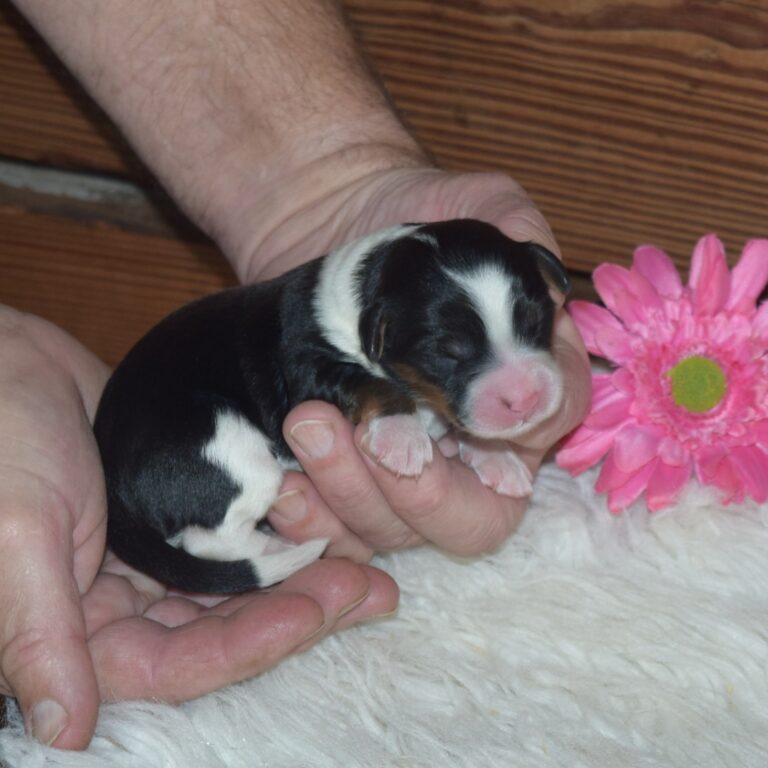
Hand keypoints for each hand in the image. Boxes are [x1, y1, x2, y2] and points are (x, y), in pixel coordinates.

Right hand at [0, 308, 396, 749]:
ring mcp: (156, 559)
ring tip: (370, 562)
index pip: (180, 664)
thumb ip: (40, 636)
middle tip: (369, 588)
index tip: (315, 609)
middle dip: (299, 611)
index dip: (251, 644)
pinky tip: (330, 523)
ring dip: (302, 576)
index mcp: (80, 633)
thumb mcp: (16, 537)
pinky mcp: (179, 513)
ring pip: (241, 586)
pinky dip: (281, 532)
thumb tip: (64, 733)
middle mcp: (123, 607)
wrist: (8, 364)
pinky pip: (238, 534)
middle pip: (225, 630)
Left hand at [263, 168, 590, 559]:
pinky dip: (311, 517)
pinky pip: (334, 530)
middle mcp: (467, 447)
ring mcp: (402, 471)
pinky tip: (285, 485)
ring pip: (396, 532)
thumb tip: (548, 308)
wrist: (331, 227)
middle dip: (420, 493)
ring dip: (351, 494)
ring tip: (309, 426)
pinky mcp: (342, 477)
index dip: (511, 441)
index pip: (542, 440)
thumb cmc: (418, 218)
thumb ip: (527, 242)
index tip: (465, 415)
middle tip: (371, 435)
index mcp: (517, 391)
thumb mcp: (485, 201)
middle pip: (470, 520)